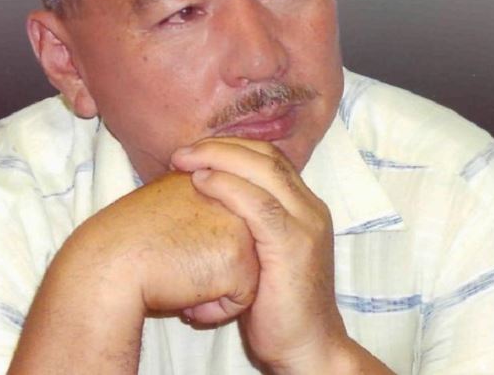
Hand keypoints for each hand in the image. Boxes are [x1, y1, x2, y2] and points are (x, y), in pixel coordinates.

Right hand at [9, 171, 258, 373]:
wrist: (110, 263)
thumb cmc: (129, 239)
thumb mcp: (170, 202)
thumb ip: (199, 201)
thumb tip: (217, 228)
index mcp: (215, 178)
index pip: (227, 228)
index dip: (200, 249)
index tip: (171, 248)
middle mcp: (234, 198)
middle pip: (241, 249)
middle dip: (211, 266)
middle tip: (173, 262)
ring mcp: (240, 228)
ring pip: (246, 275)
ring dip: (213, 289)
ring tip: (177, 279)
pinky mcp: (239, 261)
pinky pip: (241, 300)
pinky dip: (215, 310)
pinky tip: (185, 300)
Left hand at [171, 138, 348, 371]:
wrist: (307, 347)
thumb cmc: (276, 308)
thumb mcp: (261, 255)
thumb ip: (246, 225)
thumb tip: (203, 203)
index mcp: (305, 207)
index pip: (269, 157)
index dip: (231, 148)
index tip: (194, 152)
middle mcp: (311, 208)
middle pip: (266, 155)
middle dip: (221, 146)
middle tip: (182, 152)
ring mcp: (306, 224)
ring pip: (264, 171)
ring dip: (219, 159)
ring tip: (183, 161)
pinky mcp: (293, 246)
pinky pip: (259, 204)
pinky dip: (228, 187)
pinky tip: (202, 183)